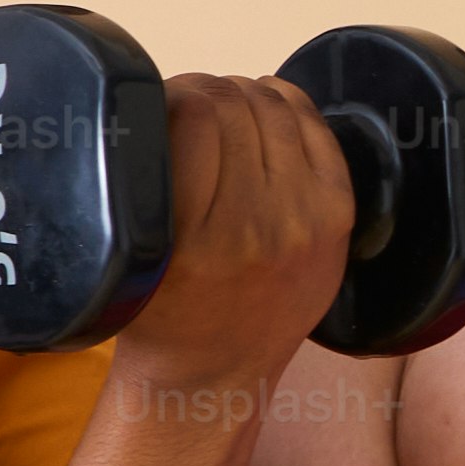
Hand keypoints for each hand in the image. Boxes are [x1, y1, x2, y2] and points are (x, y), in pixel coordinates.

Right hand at [113, 69, 358, 395]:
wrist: (216, 374)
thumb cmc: (158, 313)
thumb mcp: (127, 253)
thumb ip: (141, 181)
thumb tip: (154, 95)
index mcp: (192, 235)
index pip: (195, 112)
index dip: (172, 92)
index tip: (158, 104)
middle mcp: (256, 225)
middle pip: (235, 104)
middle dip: (204, 91)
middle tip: (185, 107)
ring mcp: (305, 220)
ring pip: (277, 108)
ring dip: (244, 96)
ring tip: (220, 114)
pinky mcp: (337, 217)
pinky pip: (315, 128)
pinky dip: (286, 107)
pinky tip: (263, 113)